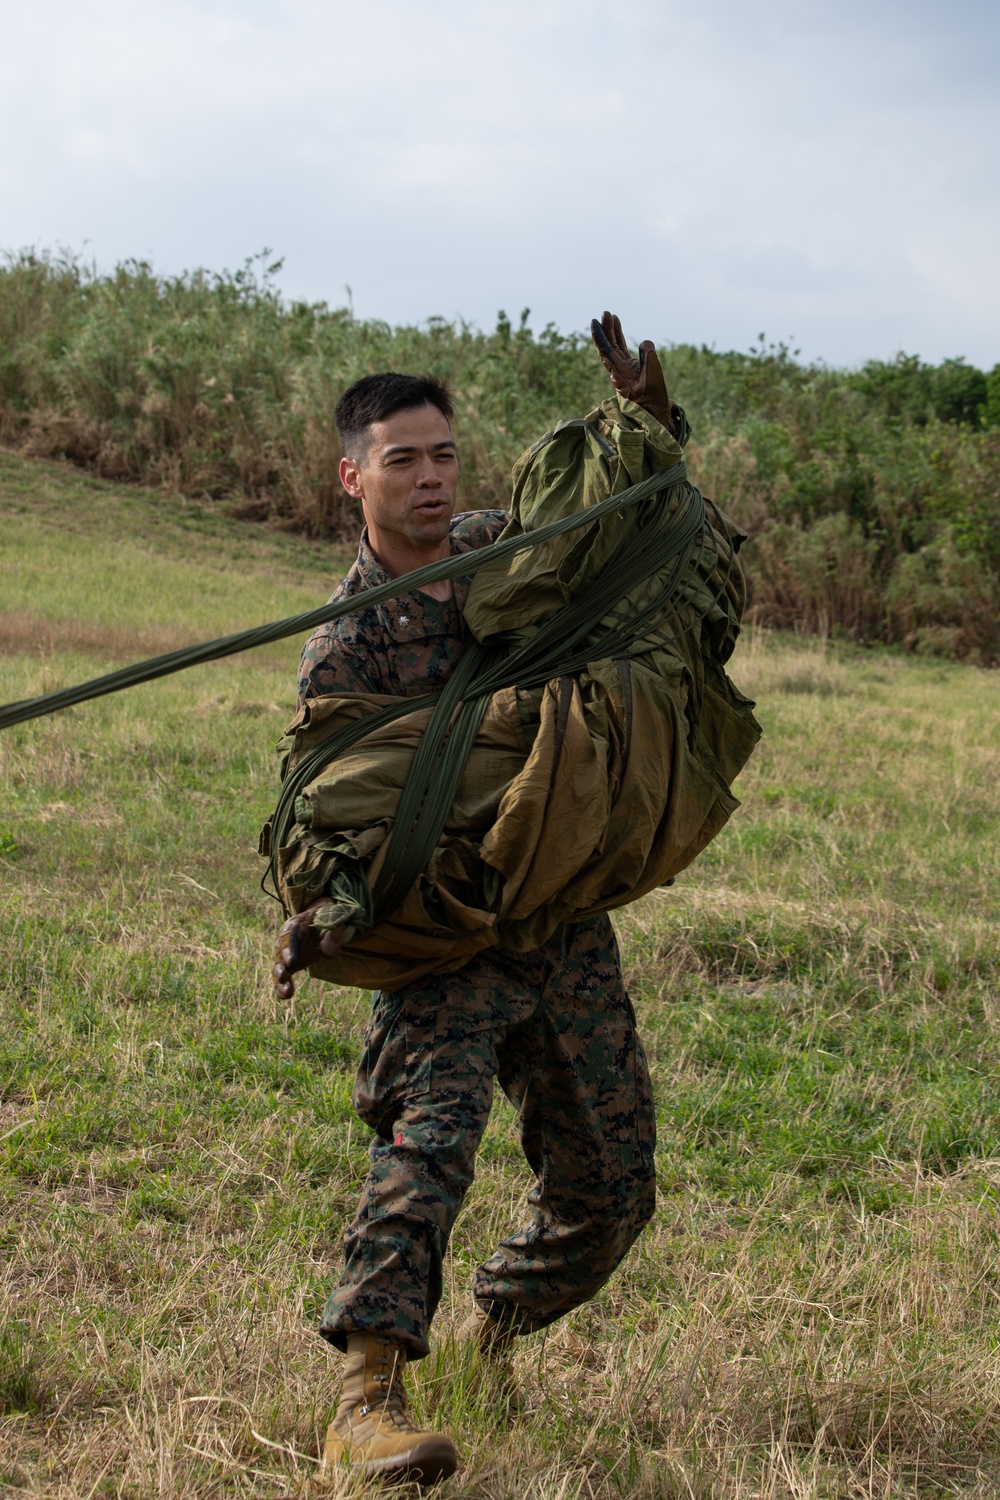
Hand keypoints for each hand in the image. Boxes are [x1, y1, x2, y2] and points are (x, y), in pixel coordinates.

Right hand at [272, 900, 341, 999]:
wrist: (322, 920)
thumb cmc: (326, 918)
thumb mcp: (333, 919)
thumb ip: (333, 932)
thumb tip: (328, 952)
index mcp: (295, 925)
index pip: (289, 936)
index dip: (289, 949)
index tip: (291, 962)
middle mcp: (286, 939)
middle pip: (280, 952)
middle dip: (282, 965)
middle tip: (284, 975)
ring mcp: (286, 953)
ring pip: (279, 966)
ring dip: (281, 979)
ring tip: (287, 992)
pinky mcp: (290, 965)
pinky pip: (283, 976)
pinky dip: (282, 986)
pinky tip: (285, 996)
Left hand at [591, 310, 673, 431]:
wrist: (655, 414)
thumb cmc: (654, 399)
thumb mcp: (653, 377)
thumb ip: (649, 358)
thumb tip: (644, 343)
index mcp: (619, 372)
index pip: (606, 351)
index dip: (600, 336)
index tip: (595, 322)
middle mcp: (617, 370)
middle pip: (607, 346)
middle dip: (605, 329)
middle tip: (604, 313)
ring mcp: (622, 369)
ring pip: (613, 346)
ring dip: (611, 331)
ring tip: (610, 315)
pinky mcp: (629, 369)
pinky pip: (621, 350)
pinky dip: (618, 338)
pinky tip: (617, 326)